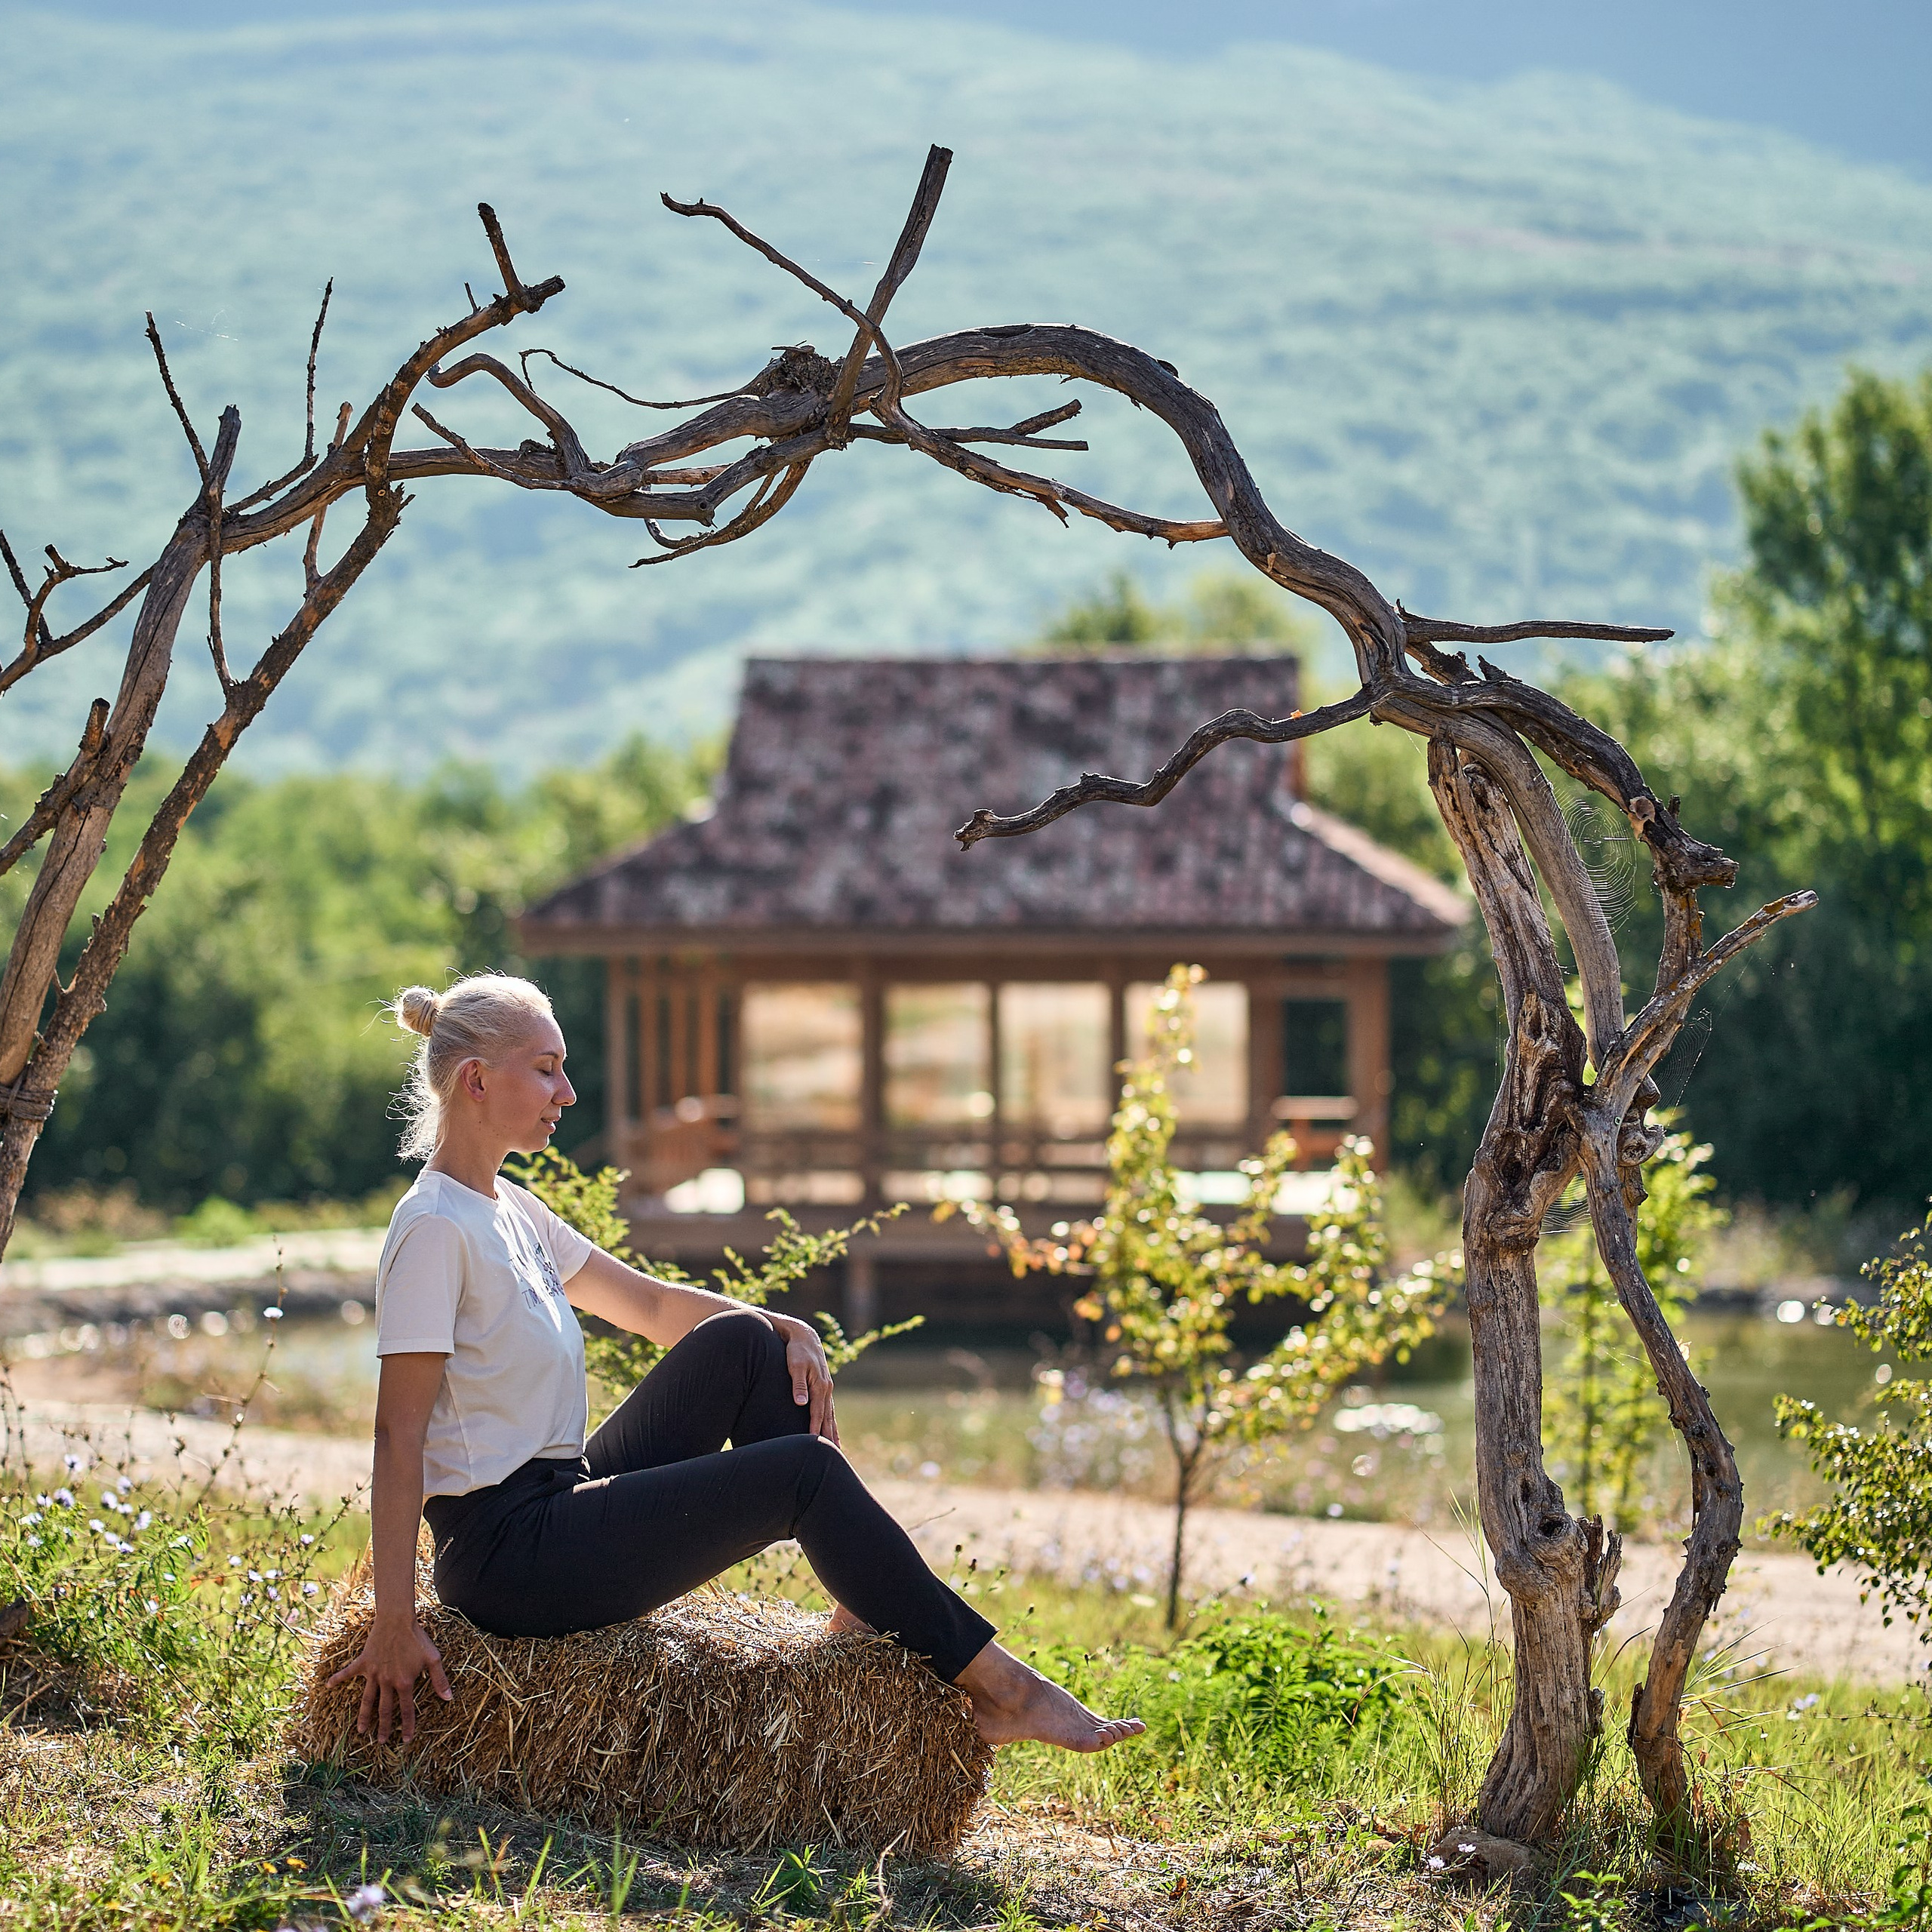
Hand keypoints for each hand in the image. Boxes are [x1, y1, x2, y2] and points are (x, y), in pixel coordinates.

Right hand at [324, 1611, 452, 1743]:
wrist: (398, 1620)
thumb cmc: (417, 1639)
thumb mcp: (433, 1659)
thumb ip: (439, 1680)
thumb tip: (449, 1698)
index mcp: (404, 1683)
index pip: (407, 1710)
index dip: (407, 1726)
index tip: (406, 1740)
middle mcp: (386, 1682)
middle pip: (384, 1710)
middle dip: (383, 1727)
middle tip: (380, 1742)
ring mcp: (373, 1674)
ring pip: (366, 1700)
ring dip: (363, 1716)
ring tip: (360, 1731)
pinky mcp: (363, 1663)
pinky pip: (348, 1673)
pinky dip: (338, 1678)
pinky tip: (327, 1685)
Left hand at [768, 1313, 838, 1443]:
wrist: (803, 1335)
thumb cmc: (796, 1351)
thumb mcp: (795, 1366)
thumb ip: (798, 1385)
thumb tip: (801, 1403)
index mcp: (820, 1386)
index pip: (817, 1413)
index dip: (814, 1429)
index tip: (813, 1444)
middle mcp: (827, 1388)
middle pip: (828, 1417)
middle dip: (830, 1436)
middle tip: (835, 1455)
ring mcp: (827, 1387)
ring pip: (830, 1414)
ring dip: (833, 1430)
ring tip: (837, 1447)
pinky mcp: (823, 1386)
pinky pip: (829, 1408)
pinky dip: (831, 1420)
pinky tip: (831, 1427)